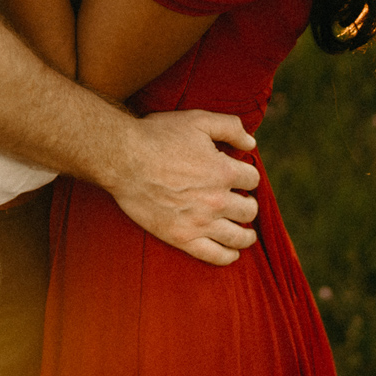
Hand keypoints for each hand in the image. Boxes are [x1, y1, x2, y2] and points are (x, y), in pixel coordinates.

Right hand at [104, 110, 260, 265]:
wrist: (123, 159)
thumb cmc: (158, 136)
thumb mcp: (197, 120)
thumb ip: (230, 126)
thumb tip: (251, 143)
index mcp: (224, 171)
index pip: (252, 179)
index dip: (247, 175)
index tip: (238, 176)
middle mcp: (217, 200)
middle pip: (249, 209)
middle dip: (248, 203)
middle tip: (240, 202)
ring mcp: (200, 222)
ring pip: (239, 236)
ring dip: (246, 234)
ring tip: (245, 232)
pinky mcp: (181, 237)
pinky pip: (215, 255)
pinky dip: (228, 256)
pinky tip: (231, 252)